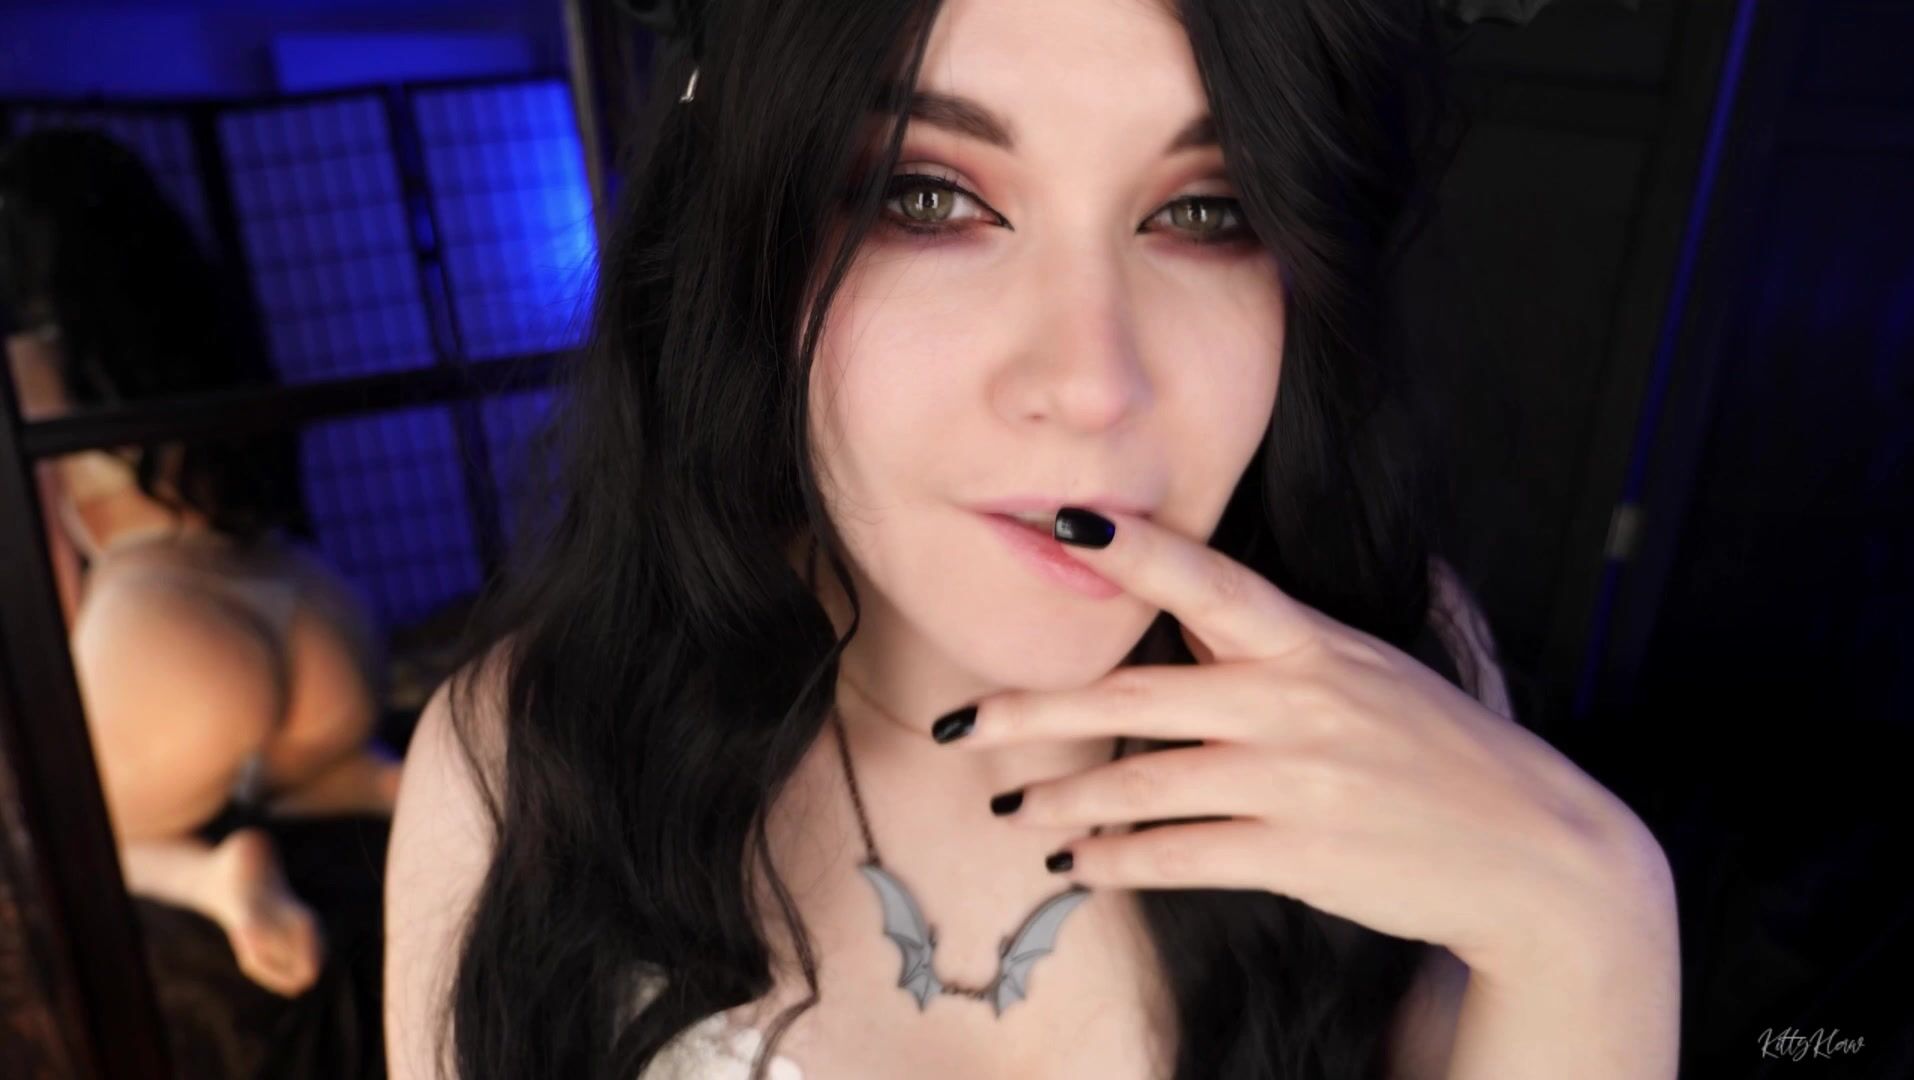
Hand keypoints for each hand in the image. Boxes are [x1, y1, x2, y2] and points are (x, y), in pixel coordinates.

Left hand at [941, 507, 1676, 983]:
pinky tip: (1077, 867)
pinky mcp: (1297, 853)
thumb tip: (1217, 598)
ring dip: (1062, 803)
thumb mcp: (1377, 670)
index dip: (1134, 550)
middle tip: (963, 724)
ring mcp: (1294, 780)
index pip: (1209, 580)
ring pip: (1144, 784)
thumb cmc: (1445, 753)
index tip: (1059, 523)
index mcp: (1312, 643)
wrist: (1534, 852)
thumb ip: (1289, 643)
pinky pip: (1178, 855)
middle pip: (1135, 697)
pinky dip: (1115, 863)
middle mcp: (1295, 702)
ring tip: (1012, 811)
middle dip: (1035, 712)